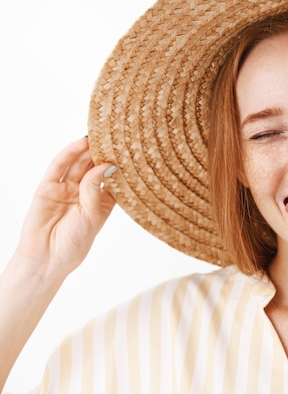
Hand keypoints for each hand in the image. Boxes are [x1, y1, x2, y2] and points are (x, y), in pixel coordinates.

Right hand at [12, 137, 115, 279]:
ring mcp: (66, 188)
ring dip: (88, 149)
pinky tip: (80, 144)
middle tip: (116, 135)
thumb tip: (106, 165)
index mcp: (101, 201)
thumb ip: (96, 189)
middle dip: (104, 151)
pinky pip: (59, 167)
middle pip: (94, 166)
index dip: (119, 164)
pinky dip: (69, 154)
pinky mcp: (48, 187)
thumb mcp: (93, 215)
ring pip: (78, 164)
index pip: (111, 177)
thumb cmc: (75, 243)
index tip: (133, 149)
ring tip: (100, 134)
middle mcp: (84, 192)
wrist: (48, 259)